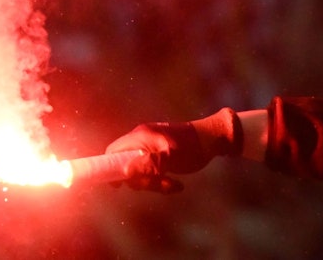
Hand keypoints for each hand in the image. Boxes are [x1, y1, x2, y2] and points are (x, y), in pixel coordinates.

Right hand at [105, 107, 241, 192]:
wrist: (213, 140)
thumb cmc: (192, 146)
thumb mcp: (171, 157)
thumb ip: (149, 164)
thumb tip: (125, 171)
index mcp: (140, 137)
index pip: (113, 151)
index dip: (109, 168)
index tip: (116, 185)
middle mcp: (141, 141)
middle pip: (127, 166)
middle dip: (142, 181)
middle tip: (160, 185)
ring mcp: (150, 148)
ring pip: (141, 172)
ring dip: (155, 183)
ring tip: (174, 185)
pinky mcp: (159, 156)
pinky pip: (152, 172)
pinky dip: (162, 181)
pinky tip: (176, 185)